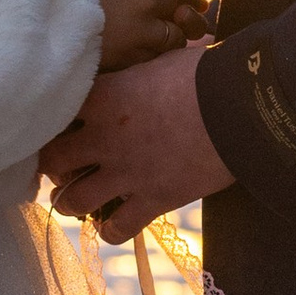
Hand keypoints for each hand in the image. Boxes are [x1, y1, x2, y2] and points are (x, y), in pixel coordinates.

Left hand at [43, 43, 234, 244]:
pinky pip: (116, 229)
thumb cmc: (207, 74)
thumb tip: (147, 65)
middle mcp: (105, 137)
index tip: (61, 126)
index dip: (54, 121)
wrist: (242, 107)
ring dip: (69, 202)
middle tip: (62, 167)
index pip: (55, 112)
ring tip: (74, 200)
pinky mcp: (153, 200)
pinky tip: (111, 224)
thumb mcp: (161, 64)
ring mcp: (126, 172)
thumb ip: (139, 74)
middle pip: (53, 159)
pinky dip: (110, 230)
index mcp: (104, 96)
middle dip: (53, 165)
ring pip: (72, 201)